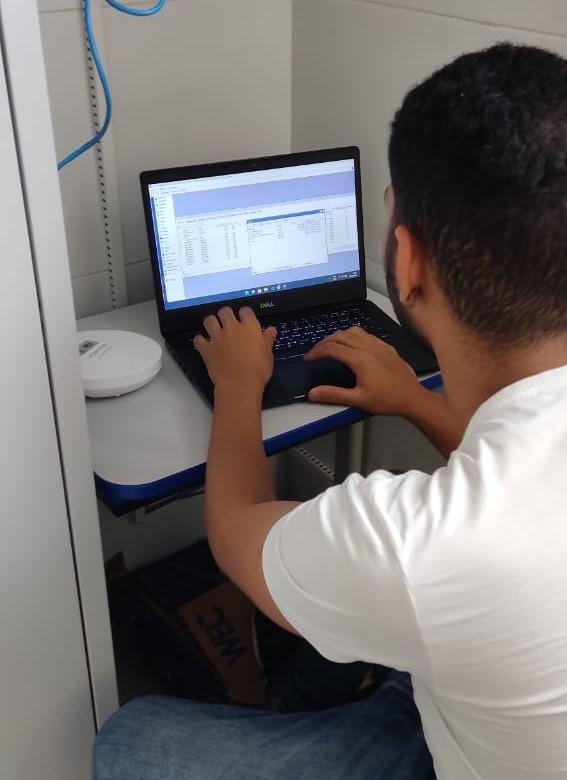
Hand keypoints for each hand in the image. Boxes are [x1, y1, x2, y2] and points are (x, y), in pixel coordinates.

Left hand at [194, 307, 276, 398]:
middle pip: (225, 311)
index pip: (245, 311)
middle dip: (226, 315)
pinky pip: (198, 339)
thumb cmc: (256, 371)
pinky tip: (204, 344)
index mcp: (249, 327)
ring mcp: (218, 338)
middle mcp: (232, 328)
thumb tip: (271, 331)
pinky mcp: (207, 349)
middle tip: (228, 322)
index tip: (245, 319)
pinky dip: (200, 340)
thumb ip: (267, 340)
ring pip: (209, 320)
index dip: (245, 314)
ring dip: (211, 323)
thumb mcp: (268, 354)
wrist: (240, 385)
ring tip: (214, 328)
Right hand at [305, 326, 425, 415]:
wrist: (413, 398)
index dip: (316, 352)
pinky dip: (354, 336)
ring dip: (339, 336)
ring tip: (332, 346)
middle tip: (316, 353)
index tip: (309, 358)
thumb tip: (313, 393)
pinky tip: (353, 346)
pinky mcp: (387, 348)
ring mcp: (379, 346)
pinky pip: (367, 334)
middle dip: (324, 342)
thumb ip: (334, 394)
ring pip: (354, 331)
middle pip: (340, 336)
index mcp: (359, 359)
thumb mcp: (358, 400)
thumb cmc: (388, 400)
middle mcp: (368, 347)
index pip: (331, 348)